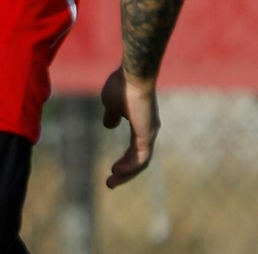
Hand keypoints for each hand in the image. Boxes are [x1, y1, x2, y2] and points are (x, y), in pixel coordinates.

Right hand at [101, 67, 160, 188]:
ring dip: (126, 173)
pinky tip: (117, 170)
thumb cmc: (121, 86)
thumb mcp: (110, 103)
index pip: (134, 150)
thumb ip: (111, 116)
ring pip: (140, 162)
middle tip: (111, 183)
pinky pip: (140, 157)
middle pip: (139, 160)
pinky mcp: (147, 134)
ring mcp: (149, 133)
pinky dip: (129, 165)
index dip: (124, 162)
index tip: (112, 170)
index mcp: (141, 125)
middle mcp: (149, 132)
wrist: (133, 75)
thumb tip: (108, 125)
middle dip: (125, 173)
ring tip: (111, 181)